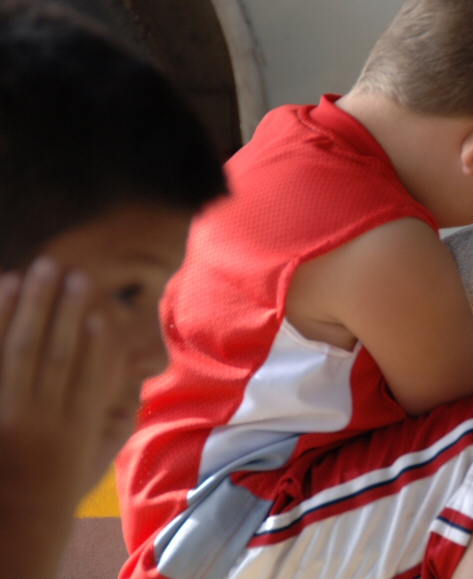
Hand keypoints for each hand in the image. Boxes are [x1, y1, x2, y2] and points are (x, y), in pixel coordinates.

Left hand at [0, 258, 123, 574]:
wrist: (12, 518)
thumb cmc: (60, 482)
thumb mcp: (98, 455)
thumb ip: (119, 416)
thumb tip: (139, 376)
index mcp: (75, 427)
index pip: (89, 376)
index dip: (96, 342)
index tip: (102, 313)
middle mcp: (40, 417)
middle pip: (52, 353)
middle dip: (62, 311)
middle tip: (72, 275)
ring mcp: (7, 411)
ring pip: (17, 350)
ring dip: (27, 308)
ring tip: (33, 272)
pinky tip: (0, 295)